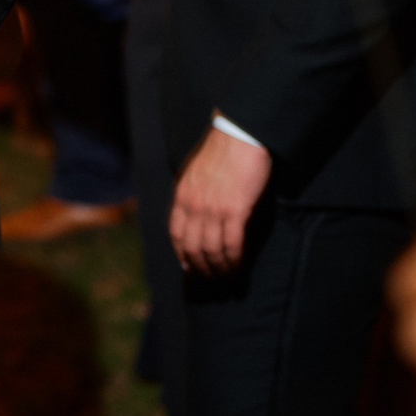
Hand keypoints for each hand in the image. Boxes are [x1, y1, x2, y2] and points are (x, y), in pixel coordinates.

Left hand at [168, 126, 271, 273]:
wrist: (240, 135)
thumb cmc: (222, 150)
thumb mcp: (195, 172)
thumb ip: (192, 193)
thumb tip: (197, 213)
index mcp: (182, 196)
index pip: (175, 234)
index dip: (181, 253)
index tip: (187, 267)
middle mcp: (193, 206)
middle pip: (191, 247)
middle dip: (200, 268)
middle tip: (210, 280)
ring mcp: (213, 210)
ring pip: (211, 250)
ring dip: (218, 268)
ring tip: (226, 278)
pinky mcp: (235, 211)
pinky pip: (232, 244)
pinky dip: (234, 260)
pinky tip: (238, 267)